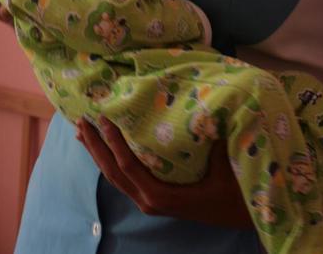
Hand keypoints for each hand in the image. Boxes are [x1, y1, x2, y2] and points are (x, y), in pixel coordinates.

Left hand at [75, 117, 252, 228]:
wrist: (240, 214)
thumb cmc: (233, 192)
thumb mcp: (224, 166)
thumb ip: (210, 140)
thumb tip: (203, 108)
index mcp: (161, 195)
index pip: (128, 166)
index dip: (113, 142)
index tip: (102, 118)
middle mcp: (148, 201)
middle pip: (112, 172)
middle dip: (95, 146)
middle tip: (81, 121)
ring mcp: (148, 202)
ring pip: (114, 177)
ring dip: (98, 153)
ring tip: (83, 132)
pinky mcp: (151, 198)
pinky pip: (123, 178)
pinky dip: (110, 160)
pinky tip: (104, 148)